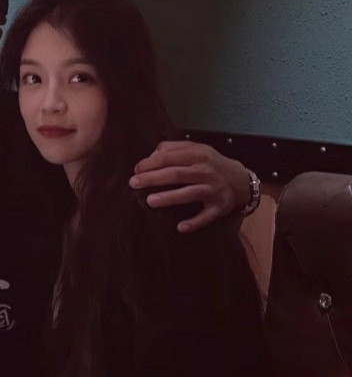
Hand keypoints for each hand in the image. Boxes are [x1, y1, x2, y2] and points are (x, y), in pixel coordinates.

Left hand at [130, 140, 249, 232]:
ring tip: (151, 201)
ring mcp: (213, 190)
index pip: (170, 157)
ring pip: (189, 193)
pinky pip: (206, 216)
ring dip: (170, 197)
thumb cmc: (211, 164)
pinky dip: (194, 222)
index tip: (136, 169)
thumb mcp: (195, 149)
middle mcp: (206, 171)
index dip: (151, 163)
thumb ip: (173, 148)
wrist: (242, 180)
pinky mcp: (219, 207)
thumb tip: (152, 156)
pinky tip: (181, 227)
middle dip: (153, 178)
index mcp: (198, 155)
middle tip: (134, 183)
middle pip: (176, 174)